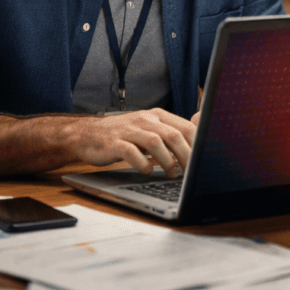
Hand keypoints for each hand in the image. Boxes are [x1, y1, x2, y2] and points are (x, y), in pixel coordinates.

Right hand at [63, 108, 196, 177]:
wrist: (87, 135)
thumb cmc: (123, 135)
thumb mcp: (149, 129)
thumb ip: (169, 134)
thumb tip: (196, 147)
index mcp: (157, 115)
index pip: (185, 127)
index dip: (197, 145)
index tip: (202, 160)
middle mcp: (145, 119)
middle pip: (174, 135)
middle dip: (186, 156)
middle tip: (191, 171)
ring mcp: (129, 130)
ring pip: (156, 143)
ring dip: (167, 161)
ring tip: (172, 173)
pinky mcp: (114, 143)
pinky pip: (132, 153)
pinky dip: (143, 164)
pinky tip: (146, 171)